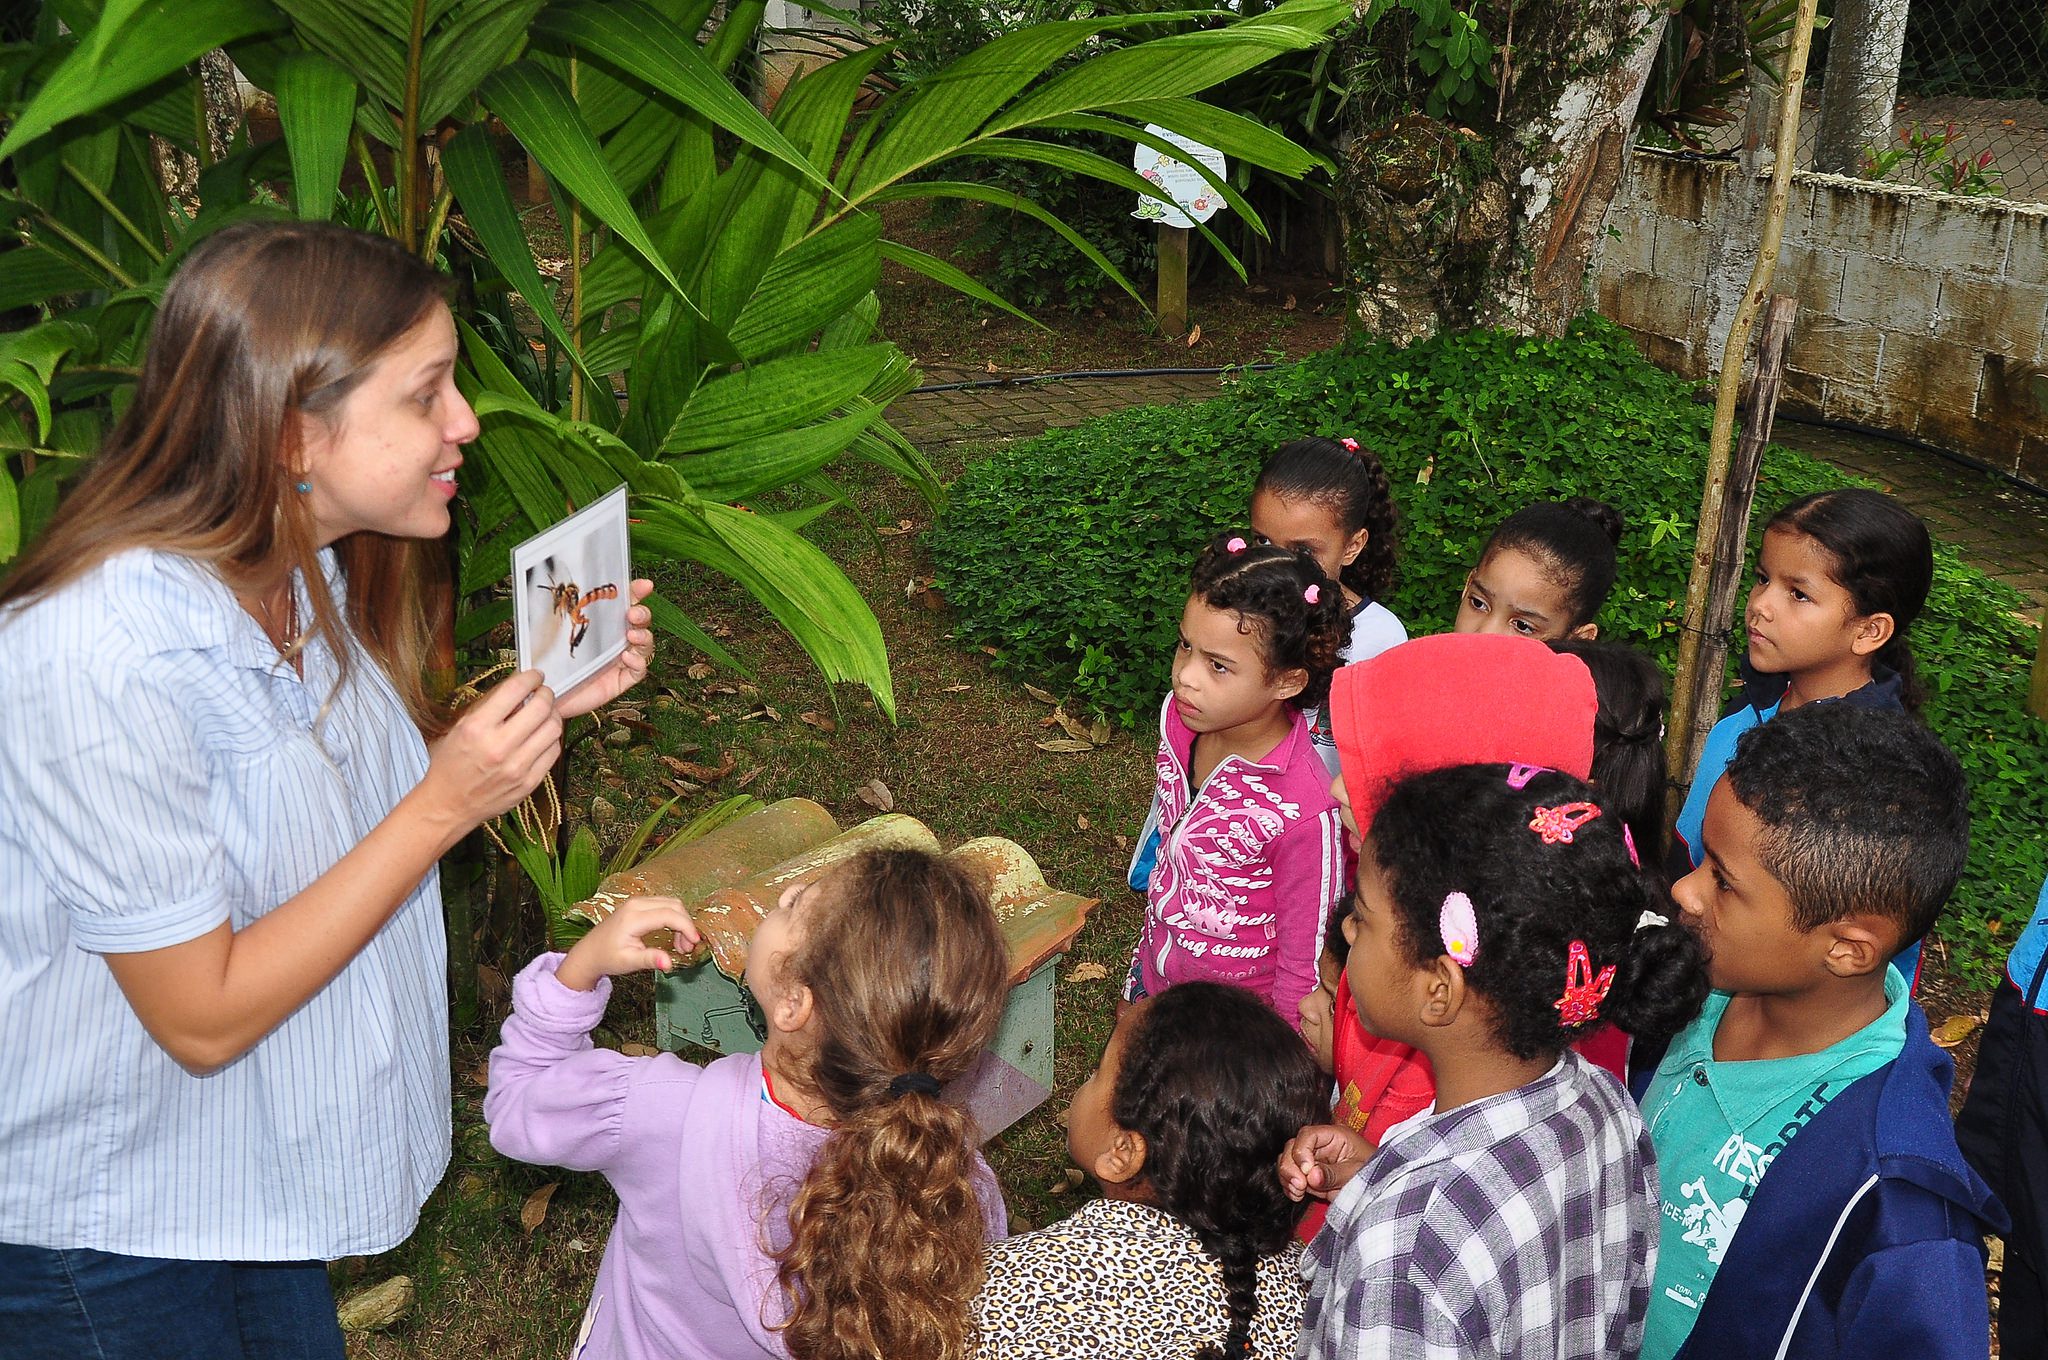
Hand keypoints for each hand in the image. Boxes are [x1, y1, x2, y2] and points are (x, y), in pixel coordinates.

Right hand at [418, 670, 561, 830]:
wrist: (448, 805)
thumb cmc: (450, 764)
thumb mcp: (460, 728)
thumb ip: (489, 707)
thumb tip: (519, 687)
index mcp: (477, 728)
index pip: (515, 690)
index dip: (531, 677)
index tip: (535, 676)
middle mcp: (498, 746)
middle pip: (541, 707)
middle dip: (546, 694)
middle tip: (542, 693)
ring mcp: (517, 767)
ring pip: (553, 728)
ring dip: (552, 715)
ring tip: (544, 714)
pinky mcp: (529, 783)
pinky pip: (553, 751)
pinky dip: (550, 739)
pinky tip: (541, 736)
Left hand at [557, 580, 656, 719]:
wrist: (547, 696)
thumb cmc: (550, 665)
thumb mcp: (553, 635)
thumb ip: (561, 616)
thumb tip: (557, 591)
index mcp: (602, 624)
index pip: (624, 603)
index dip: (636, 592)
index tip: (644, 585)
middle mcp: (615, 639)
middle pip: (640, 622)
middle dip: (642, 614)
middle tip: (633, 614)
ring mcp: (621, 660)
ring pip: (645, 644)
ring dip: (644, 637)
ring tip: (632, 635)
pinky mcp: (621, 680)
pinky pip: (639, 670)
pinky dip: (638, 663)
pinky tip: (627, 658)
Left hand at [557, 897, 700, 991]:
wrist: (590, 952)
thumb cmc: (608, 958)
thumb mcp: (629, 962)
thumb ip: (650, 960)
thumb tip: (669, 963)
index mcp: (634, 918)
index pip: (670, 915)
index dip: (687, 928)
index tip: (694, 944)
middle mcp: (636, 904)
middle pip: (674, 905)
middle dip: (686, 925)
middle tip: (687, 948)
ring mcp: (637, 901)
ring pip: (671, 903)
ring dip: (681, 922)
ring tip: (681, 945)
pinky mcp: (639, 903)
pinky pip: (664, 905)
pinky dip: (674, 918)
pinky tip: (674, 936)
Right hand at [1277, 1124, 1372, 1201]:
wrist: (1379, 1191)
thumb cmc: (1374, 1175)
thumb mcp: (1357, 1173)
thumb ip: (1333, 1174)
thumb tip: (1311, 1176)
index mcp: (1334, 1136)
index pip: (1308, 1135)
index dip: (1302, 1152)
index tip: (1306, 1172)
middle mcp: (1320, 1145)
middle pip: (1292, 1147)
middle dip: (1291, 1166)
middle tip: (1300, 1185)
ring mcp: (1313, 1160)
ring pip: (1287, 1161)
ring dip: (1288, 1177)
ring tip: (1298, 1192)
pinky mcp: (1309, 1176)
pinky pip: (1290, 1177)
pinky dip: (1289, 1187)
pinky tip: (1297, 1196)